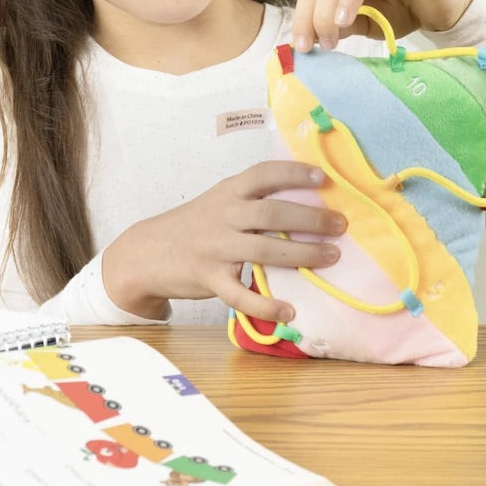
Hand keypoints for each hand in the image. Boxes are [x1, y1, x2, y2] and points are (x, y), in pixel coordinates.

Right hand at [101, 161, 346, 322]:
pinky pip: (241, 295)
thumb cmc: (192, 226)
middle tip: (340, 225)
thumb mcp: (217, 202)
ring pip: (266, 250)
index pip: (263, 174)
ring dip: (303, 254)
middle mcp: (223, 216)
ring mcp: (215, 248)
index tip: (322, 178)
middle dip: (311, 218)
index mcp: (227, 192)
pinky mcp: (209, 279)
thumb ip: (250, 201)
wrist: (146, 253)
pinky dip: (266, 305)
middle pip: (272, 213)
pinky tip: (289, 311)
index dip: (293, 173)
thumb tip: (305, 202)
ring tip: (331, 257)